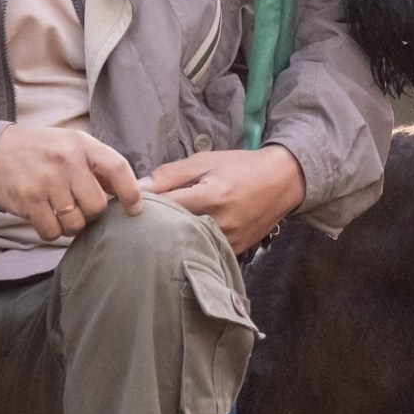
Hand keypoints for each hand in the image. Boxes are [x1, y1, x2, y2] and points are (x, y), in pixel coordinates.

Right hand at [0, 125, 144, 240]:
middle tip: (80, 209)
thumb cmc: (41, 151)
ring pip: (75, 223)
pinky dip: (52, 231)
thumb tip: (130, 193)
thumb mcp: (72, 145)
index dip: (131, 193)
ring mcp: (47, 181)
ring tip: (60, 212)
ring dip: (71, 225)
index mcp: (82, 144)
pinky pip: (52, 231)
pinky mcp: (29, 200)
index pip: (118, 169)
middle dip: (91, 214)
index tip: (134, 209)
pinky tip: (45, 218)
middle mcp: (66, 161)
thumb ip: (98, 166)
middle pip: (97, 205)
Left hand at [142, 144, 305, 252]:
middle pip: (173, 232)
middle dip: (156, 227)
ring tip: (160, 232)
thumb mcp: (205, 161)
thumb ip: (170, 174)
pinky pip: (204, 253)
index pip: (166, 207)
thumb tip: (138, 187)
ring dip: (172, 239)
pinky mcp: (235, 252)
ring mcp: (228, 241)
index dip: (145, 207)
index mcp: (211, 196)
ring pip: (187, 246)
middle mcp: (220, 222)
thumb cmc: (241, 167)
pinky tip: (183, 240)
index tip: (130, 207)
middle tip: (141, 222)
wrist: (282, 182)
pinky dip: (191, 247)